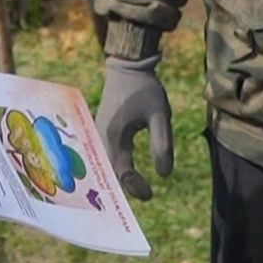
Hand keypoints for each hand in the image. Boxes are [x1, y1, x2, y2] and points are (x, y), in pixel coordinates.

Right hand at [96, 55, 172, 200]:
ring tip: (133, 190)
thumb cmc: (145, 89)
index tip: (150, 195)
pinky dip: (112, 168)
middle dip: (123, 188)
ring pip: (103, 165)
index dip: (135, 187)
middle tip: (143, 196)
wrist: (127, 66)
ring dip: (116, 180)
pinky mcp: (100, 130)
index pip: (122, 172)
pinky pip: (102, 155)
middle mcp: (100, 137)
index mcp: (115, 135)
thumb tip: (165, 175)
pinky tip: (121, 175)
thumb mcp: (160, 115)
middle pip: (108, 173)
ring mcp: (97, 133)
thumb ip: (162, 144)